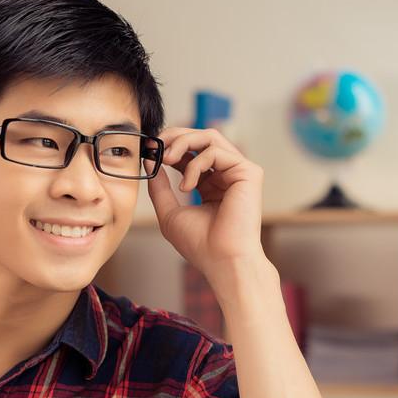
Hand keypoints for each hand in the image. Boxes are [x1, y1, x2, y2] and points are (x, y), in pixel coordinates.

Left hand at [146, 127, 266, 285]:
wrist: (222, 261)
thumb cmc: (200, 245)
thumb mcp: (170, 212)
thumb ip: (160, 187)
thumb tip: (150, 161)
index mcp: (211, 184)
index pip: (191, 152)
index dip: (169, 145)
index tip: (148, 150)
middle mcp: (226, 175)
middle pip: (202, 137)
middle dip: (174, 136)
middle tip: (155, 145)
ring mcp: (239, 172)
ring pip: (210, 137)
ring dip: (183, 143)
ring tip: (166, 159)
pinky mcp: (249, 172)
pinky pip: (216, 151)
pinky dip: (195, 164)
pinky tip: (187, 186)